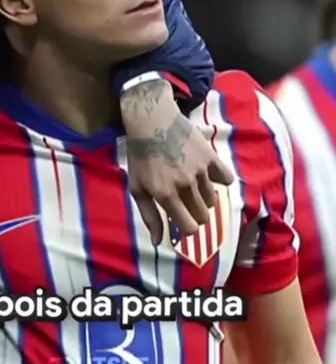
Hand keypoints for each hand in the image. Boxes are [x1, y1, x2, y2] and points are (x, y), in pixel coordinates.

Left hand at [120, 79, 233, 244]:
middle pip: (203, 216)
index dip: (187, 228)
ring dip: (204, 198)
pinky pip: (226, 178)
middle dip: (195, 214)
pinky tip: (209, 175)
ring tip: (192, 185)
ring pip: (212, 199)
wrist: (153, 121)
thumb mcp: (137, 187)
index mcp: (165, 195)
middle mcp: (185, 185)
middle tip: (187, 203)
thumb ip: (149, 216)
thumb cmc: (141, 157)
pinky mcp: (211, 157)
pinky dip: (220, 180)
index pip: (189, 227)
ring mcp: (200, 171)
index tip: (183, 221)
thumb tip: (158, 242)